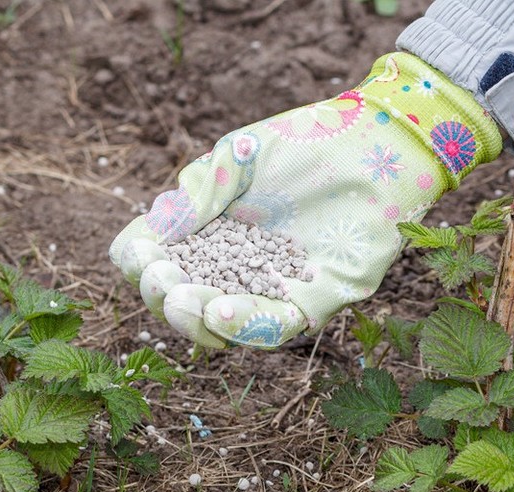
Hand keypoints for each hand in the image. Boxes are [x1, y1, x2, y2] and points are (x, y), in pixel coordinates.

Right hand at [110, 53, 501, 348]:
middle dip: (162, 296)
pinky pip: (273, 329)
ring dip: (194, 319)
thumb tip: (154, 232)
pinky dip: (243, 325)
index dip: (140, 264)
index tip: (139, 253)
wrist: (374, 142)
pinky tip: (219, 310)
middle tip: (160, 279)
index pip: (157, 261)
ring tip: (181, 300)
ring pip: (222, 327)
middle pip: (182, 302)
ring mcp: (272, 289)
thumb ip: (198, 193)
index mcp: (207, 234)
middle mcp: (234, 268)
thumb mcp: (238, 158)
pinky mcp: (314, 303)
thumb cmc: (304, 142)